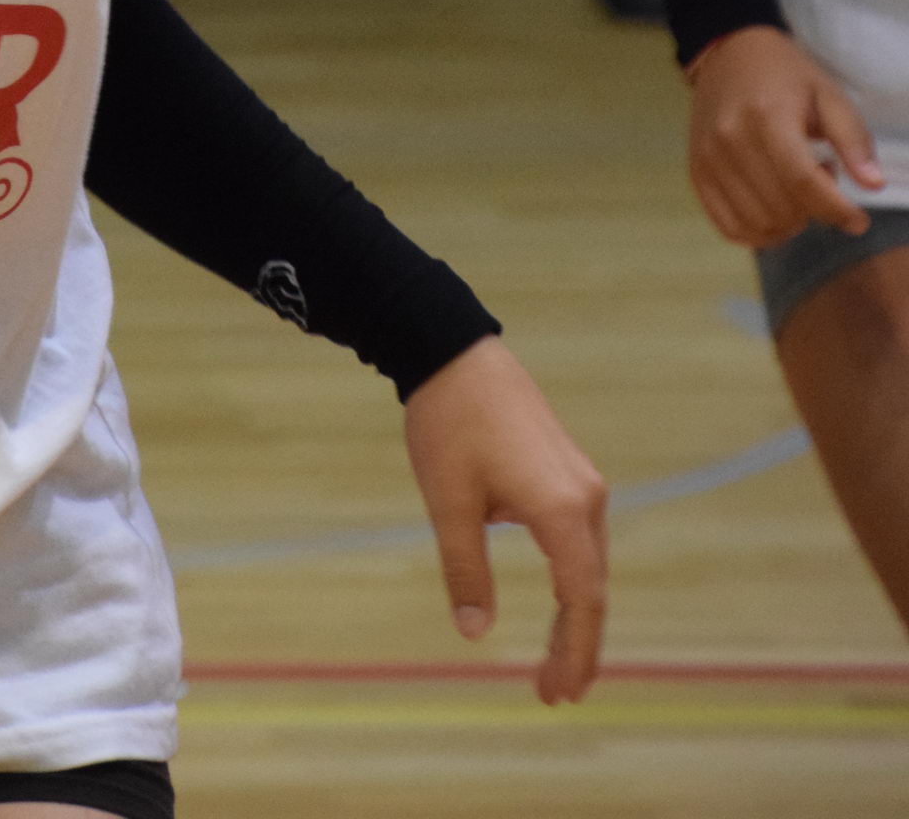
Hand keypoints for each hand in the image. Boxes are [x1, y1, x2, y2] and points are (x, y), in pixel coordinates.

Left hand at [402, 336, 607, 703]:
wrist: (454, 349)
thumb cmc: (449, 424)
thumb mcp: (448, 503)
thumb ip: (464, 570)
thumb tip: (474, 634)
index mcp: (562, 509)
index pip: (582, 601)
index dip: (572, 653)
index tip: (556, 693)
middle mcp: (587, 496)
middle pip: (593, 588)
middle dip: (577, 645)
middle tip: (555, 693)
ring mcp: (583, 480)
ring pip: (590, 565)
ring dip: (576, 615)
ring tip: (555, 663)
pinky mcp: (569, 469)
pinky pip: (582, 539)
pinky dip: (573, 581)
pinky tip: (559, 604)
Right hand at [687, 25, 881, 246]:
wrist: (729, 54)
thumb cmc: (786, 75)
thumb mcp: (828, 95)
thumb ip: (853, 139)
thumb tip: (873, 185)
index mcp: (767, 116)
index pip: (803, 182)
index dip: (836, 211)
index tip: (858, 221)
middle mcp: (731, 139)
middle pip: (782, 208)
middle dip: (814, 211)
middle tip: (821, 183)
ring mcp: (708, 158)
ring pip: (758, 224)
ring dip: (789, 223)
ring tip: (795, 191)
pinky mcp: (696, 171)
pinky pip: (729, 227)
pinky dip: (759, 233)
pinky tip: (773, 210)